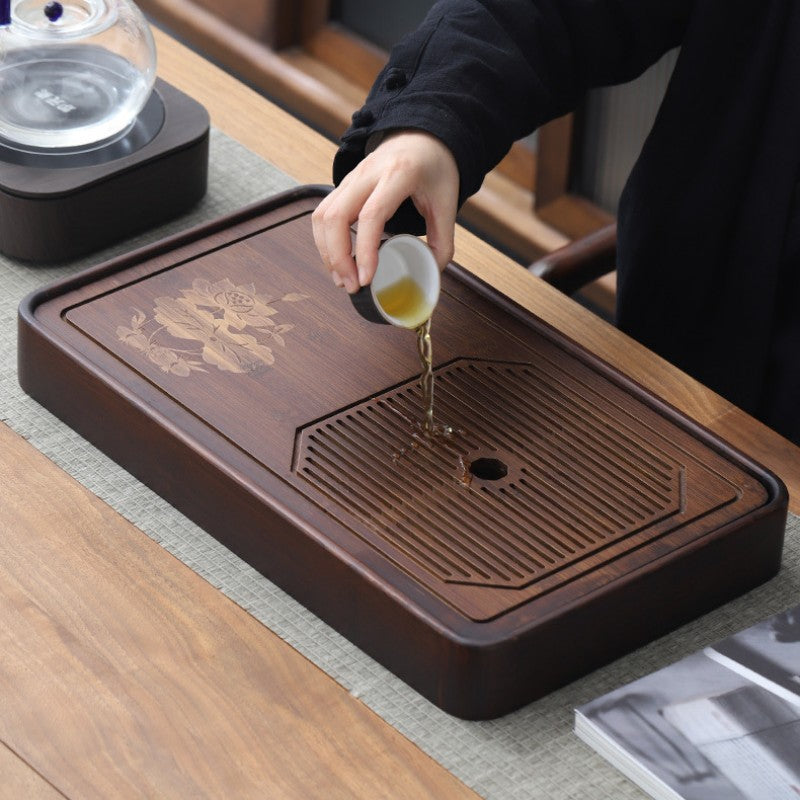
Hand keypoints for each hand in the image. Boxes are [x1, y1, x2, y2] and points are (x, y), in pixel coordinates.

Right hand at [312, 130, 458, 292]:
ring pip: (322, 215)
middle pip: (335, 216)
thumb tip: (431, 272)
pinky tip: (338, 261)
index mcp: (398, 174)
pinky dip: (325, 241)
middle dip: (338, 257)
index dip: (364, 250)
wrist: (422, 136)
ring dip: (327, 252)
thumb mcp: (448, 202)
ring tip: (343, 279)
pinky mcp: (343, 185)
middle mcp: (368, 172)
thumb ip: (443, 240)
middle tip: (351, 285)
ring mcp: (351, 177)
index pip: (371, 215)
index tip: (366, 279)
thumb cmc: (435, 167)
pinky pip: (323, 213)